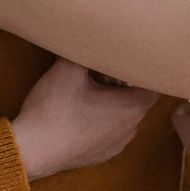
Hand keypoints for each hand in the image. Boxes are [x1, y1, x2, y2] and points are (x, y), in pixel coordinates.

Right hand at [9, 58, 159, 182]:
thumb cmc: (55, 109)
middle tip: (108, 69)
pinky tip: (81, 116)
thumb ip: (83, 49)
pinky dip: (101, 122)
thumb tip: (85, 34)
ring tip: (93, 92)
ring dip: (113, 105)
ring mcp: (117, 145)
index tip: (135, 59)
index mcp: (132, 106)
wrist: (33, 151)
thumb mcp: (67, 69)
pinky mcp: (101, 156)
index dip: (147, 70)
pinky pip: (109, 133)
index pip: (156, 85)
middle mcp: (131, 128)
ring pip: (123, 117)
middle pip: (139, 100)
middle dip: (127, 84)